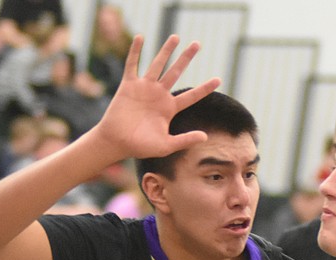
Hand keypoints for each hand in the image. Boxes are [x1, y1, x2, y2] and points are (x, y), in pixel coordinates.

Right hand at [91, 35, 220, 162]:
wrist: (117, 142)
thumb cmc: (140, 147)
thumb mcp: (166, 145)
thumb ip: (185, 139)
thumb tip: (205, 136)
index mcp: (170, 108)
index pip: (191, 96)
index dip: (205, 88)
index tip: (219, 79)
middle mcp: (159, 95)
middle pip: (176, 72)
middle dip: (186, 58)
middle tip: (197, 43)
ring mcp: (144, 88)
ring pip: (158, 64)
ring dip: (166, 50)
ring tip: (176, 36)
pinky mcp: (129, 85)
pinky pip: (132, 64)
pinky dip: (136, 51)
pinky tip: (141, 37)